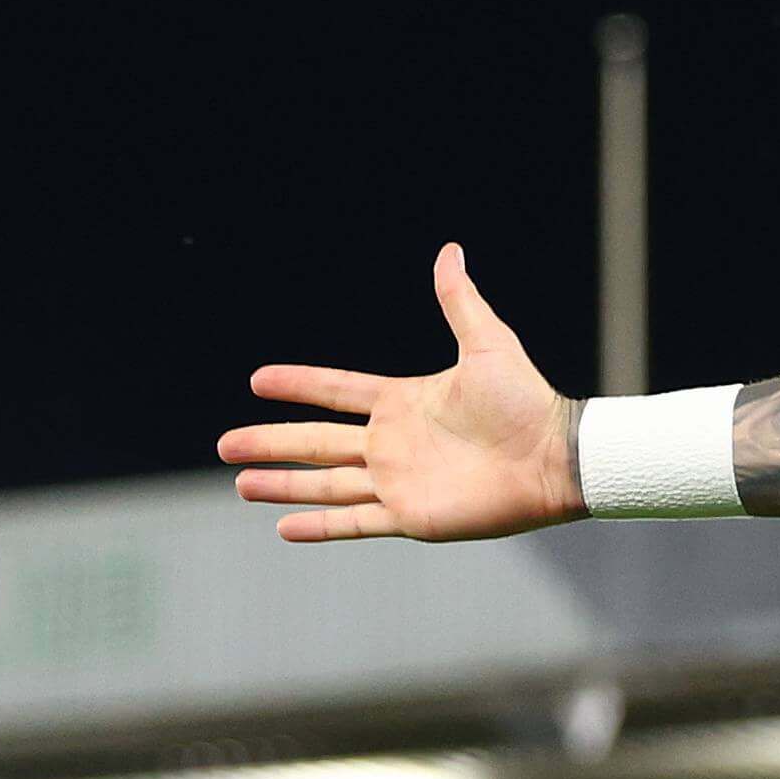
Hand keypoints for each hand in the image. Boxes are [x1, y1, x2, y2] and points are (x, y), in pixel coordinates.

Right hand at [219, 243, 586, 542]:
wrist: (555, 457)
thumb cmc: (527, 401)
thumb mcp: (488, 344)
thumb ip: (460, 302)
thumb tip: (450, 251)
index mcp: (404, 402)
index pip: (336, 391)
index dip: (298, 385)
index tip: (257, 380)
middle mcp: (394, 443)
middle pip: (316, 442)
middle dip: (270, 443)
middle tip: (224, 444)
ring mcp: (399, 481)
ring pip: (325, 484)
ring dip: (283, 484)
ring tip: (241, 483)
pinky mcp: (411, 515)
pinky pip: (355, 521)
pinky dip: (320, 526)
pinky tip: (283, 527)